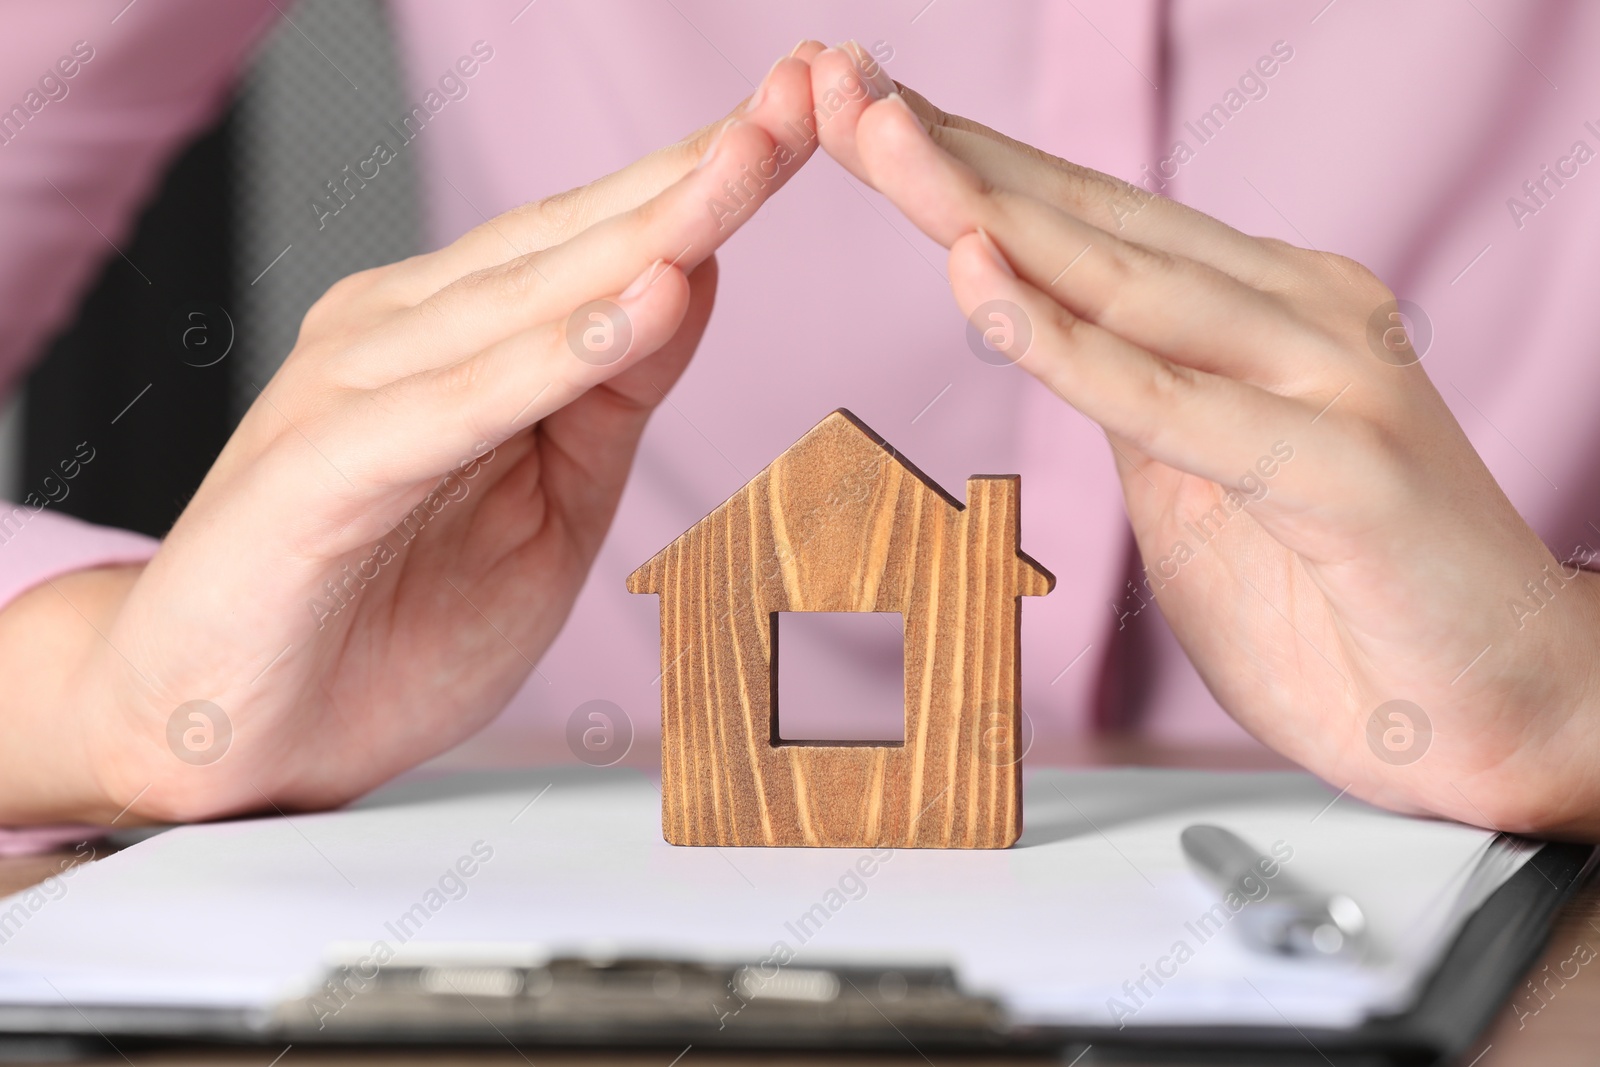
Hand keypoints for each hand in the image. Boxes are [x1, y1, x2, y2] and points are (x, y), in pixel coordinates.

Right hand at [3, 48, 826, 824]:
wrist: (233, 736)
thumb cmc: (387, 623)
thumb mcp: (549, 507)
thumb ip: (611, 397)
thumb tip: (692, 275)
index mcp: (453, 335)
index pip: (597, 240)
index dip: (705, 179)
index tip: (811, 115)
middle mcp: (399, 333)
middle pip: (572, 240)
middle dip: (699, 170)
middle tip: (806, 94)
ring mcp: (351, 391)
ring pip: (523, 299)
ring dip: (646, 231)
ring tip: (750, 164)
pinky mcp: (318, 470)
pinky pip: (453, 405)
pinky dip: (549, 357)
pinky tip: (639, 306)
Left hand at [810, 45, 1599, 836]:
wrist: (1504, 711)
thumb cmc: (1347, 605)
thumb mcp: (1200, 491)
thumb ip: (1136, 406)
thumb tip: (1049, 342)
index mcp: (1256, 313)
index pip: (1088, 225)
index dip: (968, 168)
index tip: (860, 119)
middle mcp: (1294, 315)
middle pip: (1088, 222)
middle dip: (946, 154)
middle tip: (832, 85)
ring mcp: (1327, 378)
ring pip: (1123, 281)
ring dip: (984, 209)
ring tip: (875, 140)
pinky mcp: (1345, 466)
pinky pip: (1175, 402)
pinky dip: (1070, 348)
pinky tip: (983, 288)